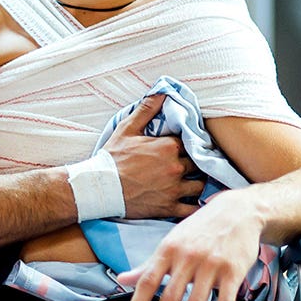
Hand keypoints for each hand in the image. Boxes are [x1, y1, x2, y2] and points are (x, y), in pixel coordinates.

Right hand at [100, 94, 206, 219]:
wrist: (100, 188)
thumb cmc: (112, 158)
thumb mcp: (127, 129)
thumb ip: (147, 109)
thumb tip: (162, 91)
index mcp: (168, 147)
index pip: (190, 142)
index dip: (189, 144)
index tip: (187, 146)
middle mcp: (175, 167)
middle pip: (198, 163)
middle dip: (195, 163)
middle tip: (191, 163)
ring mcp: (174, 189)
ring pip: (199, 185)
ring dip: (197, 183)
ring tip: (193, 181)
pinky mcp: (169, 208)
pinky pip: (192, 209)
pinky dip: (196, 207)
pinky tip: (196, 203)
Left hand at [118, 191, 264, 300]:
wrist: (239, 212)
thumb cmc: (202, 229)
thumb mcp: (172, 241)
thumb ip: (149, 264)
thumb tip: (123, 279)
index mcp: (169, 250)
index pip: (148, 281)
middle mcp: (188, 257)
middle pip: (170, 298)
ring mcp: (212, 264)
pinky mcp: (233, 271)